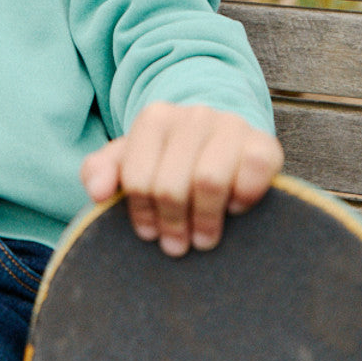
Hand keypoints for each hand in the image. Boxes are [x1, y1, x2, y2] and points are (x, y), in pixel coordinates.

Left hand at [81, 102, 283, 256]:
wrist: (220, 138)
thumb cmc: (168, 158)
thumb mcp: (129, 161)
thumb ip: (100, 172)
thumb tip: (97, 191)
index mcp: (155, 118)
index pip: (138, 178)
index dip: (141, 213)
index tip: (148, 232)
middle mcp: (193, 115)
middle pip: (171, 185)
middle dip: (171, 224)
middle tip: (175, 246)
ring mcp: (231, 125)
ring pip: (209, 181)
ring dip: (204, 220)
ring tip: (202, 239)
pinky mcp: (264, 142)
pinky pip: (254, 172)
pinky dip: (243, 198)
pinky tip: (233, 209)